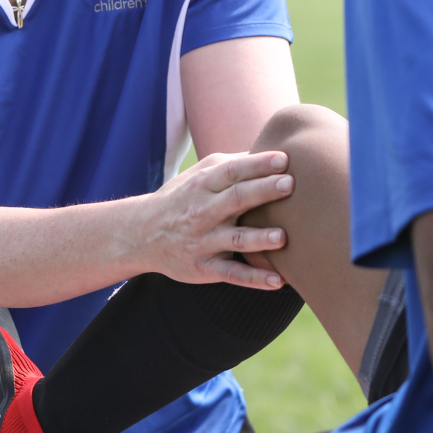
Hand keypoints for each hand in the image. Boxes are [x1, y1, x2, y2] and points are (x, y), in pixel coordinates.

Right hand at [140, 150, 293, 288]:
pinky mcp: (206, 268)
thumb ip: (232, 164)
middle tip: (290, 184)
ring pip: (236, 240)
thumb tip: (270, 152)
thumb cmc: (184, 198)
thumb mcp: (199, 175)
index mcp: (203, 185)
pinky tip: (278, 281)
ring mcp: (204, 242)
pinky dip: (255, 279)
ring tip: (283, 237)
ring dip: (260, 239)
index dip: (257, 165)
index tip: (284, 159)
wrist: (143, 235)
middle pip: (236, 199)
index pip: (232, 171)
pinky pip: (233, 274)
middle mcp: (204, 212)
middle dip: (263, 191)